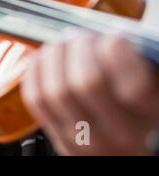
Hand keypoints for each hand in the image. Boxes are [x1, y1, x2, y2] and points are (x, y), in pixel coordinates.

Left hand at [21, 31, 158, 154]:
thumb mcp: (150, 84)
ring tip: (62, 43)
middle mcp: (118, 133)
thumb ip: (133, 60)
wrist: (120, 148)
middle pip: (86, 83)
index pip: (133, 87)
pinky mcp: (57, 136)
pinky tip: (44, 57)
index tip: (116, 35)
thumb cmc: (134, 107)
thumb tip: (109, 33)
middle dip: (79, 49)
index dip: (118, 52)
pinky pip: (35, 99)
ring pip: (55, 91)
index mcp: (147, 114)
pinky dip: (35, 71)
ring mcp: (83, 138)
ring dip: (54, 57)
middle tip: (82, 35)